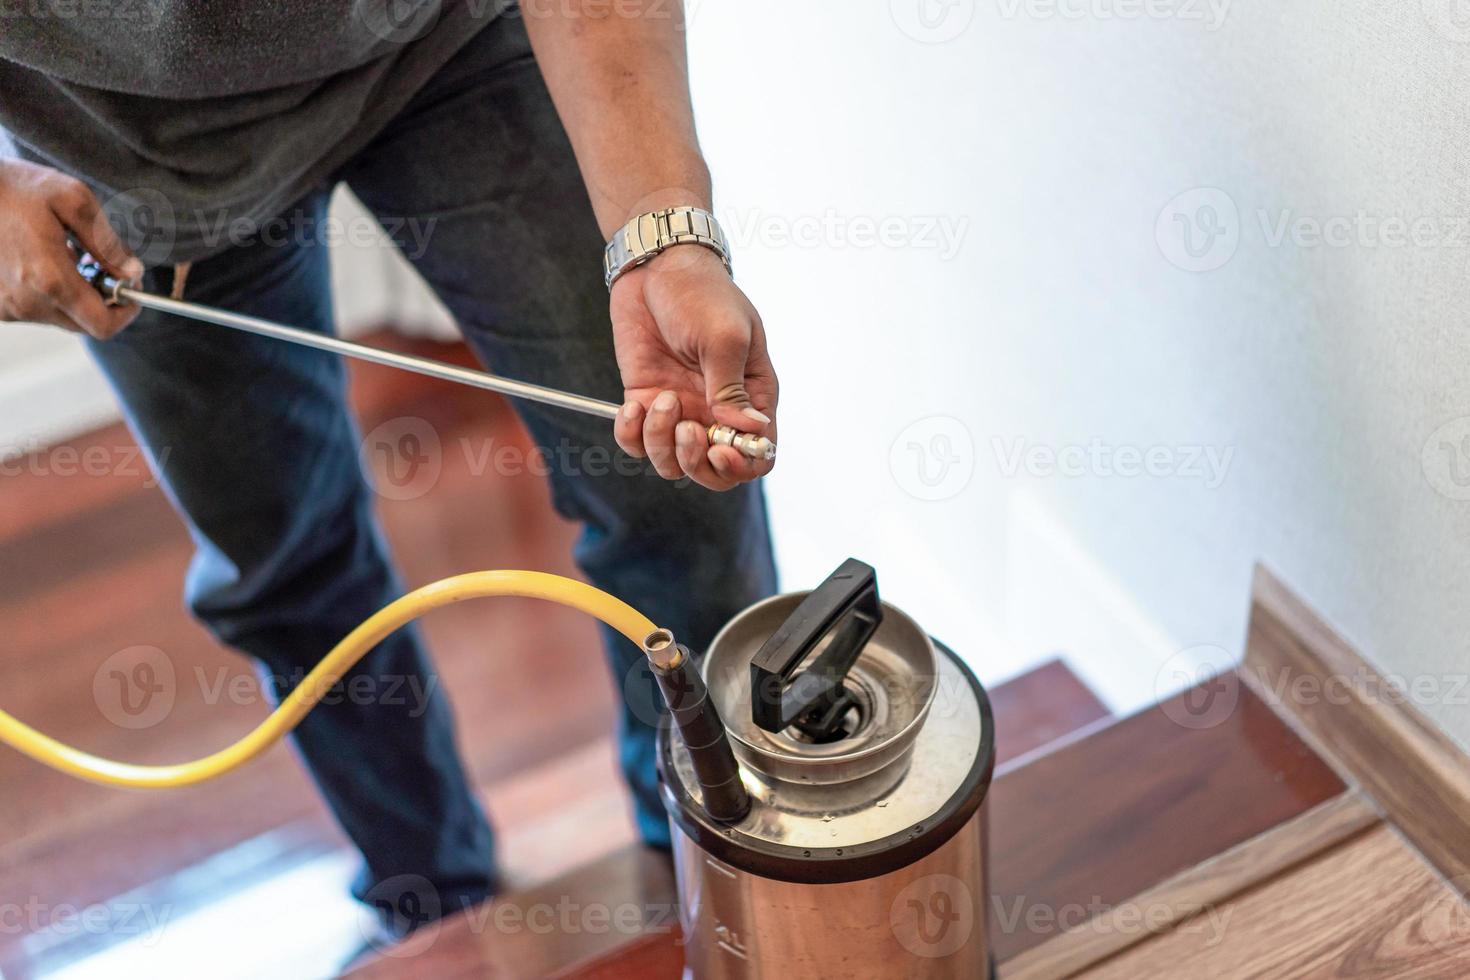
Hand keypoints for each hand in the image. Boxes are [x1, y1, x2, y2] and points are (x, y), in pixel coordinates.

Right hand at [0, 160, 142, 337]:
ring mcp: (6, 306)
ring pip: (60, 316)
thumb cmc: (13, 188)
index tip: (129, 286)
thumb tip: (132, 271)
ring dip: (73, 293)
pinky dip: (47, 292)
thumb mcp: (71, 199)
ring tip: (64, 254)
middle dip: (101, 299)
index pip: (103, 325)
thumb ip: (107, 241)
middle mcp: (27, 302)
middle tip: (98, 263)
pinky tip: (40, 260)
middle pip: (84, 324)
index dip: (126, 311)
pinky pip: (35, 310)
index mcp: (50, 280)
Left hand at [610, 245, 777, 490]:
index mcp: (752, 398)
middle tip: (685, 429)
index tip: (718, 449)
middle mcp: (717, 412)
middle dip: (696, 463)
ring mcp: (681, 409)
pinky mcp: (645, 401)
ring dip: (662, 443)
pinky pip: (637, 443)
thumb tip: (749, 433)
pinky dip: (631, 434)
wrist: (656, 266)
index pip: (757, 455)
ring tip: (661, 400)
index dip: (740, 466)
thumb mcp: (724, 338)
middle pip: (714, 472)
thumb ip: (732, 390)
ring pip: (672, 464)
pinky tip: (631, 405)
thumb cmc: (703, 294)